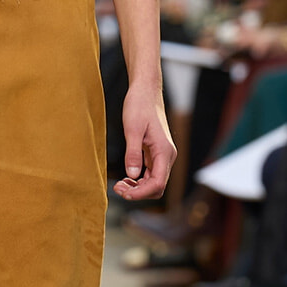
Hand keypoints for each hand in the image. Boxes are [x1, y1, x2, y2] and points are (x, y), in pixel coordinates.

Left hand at [114, 83, 176, 201]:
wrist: (145, 92)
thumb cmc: (139, 106)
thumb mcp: (132, 129)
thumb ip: (133, 153)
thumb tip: (133, 174)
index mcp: (165, 151)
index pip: (158, 183)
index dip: (141, 193)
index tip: (124, 193)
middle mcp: (167, 156)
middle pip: (157, 187)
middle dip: (139, 192)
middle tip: (118, 188)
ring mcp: (163, 156)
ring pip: (154, 182)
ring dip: (138, 188)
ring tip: (119, 184)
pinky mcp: (156, 153)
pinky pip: (150, 174)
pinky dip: (139, 180)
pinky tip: (126, 178)